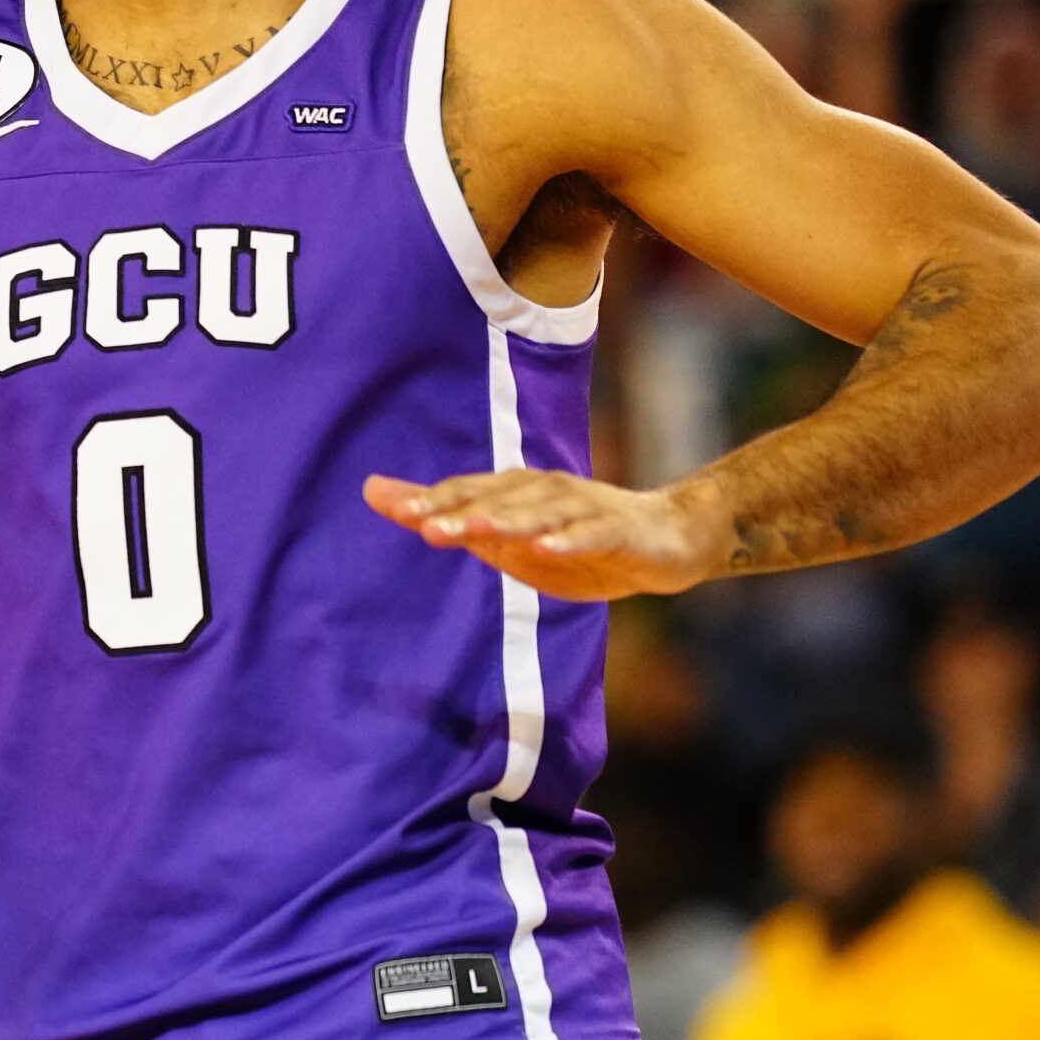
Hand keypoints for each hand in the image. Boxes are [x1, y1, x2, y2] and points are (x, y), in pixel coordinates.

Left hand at [362, 470, 720, 600]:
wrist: (665, 542)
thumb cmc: (573, 540)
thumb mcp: (503, 538)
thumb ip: (443, 517)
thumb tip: (375, 493)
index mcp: (513, 493)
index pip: (466, 493)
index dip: (432, 500)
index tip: (393, 508)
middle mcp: (544, 491)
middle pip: (498, 500)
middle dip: (461, 511)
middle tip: (423, 525)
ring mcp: (582, 508)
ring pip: (540, 512)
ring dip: (509, 520)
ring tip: (479, 530)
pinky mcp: (617, 529)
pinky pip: (591, 533)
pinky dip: (569, 538)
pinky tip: (549, 548)